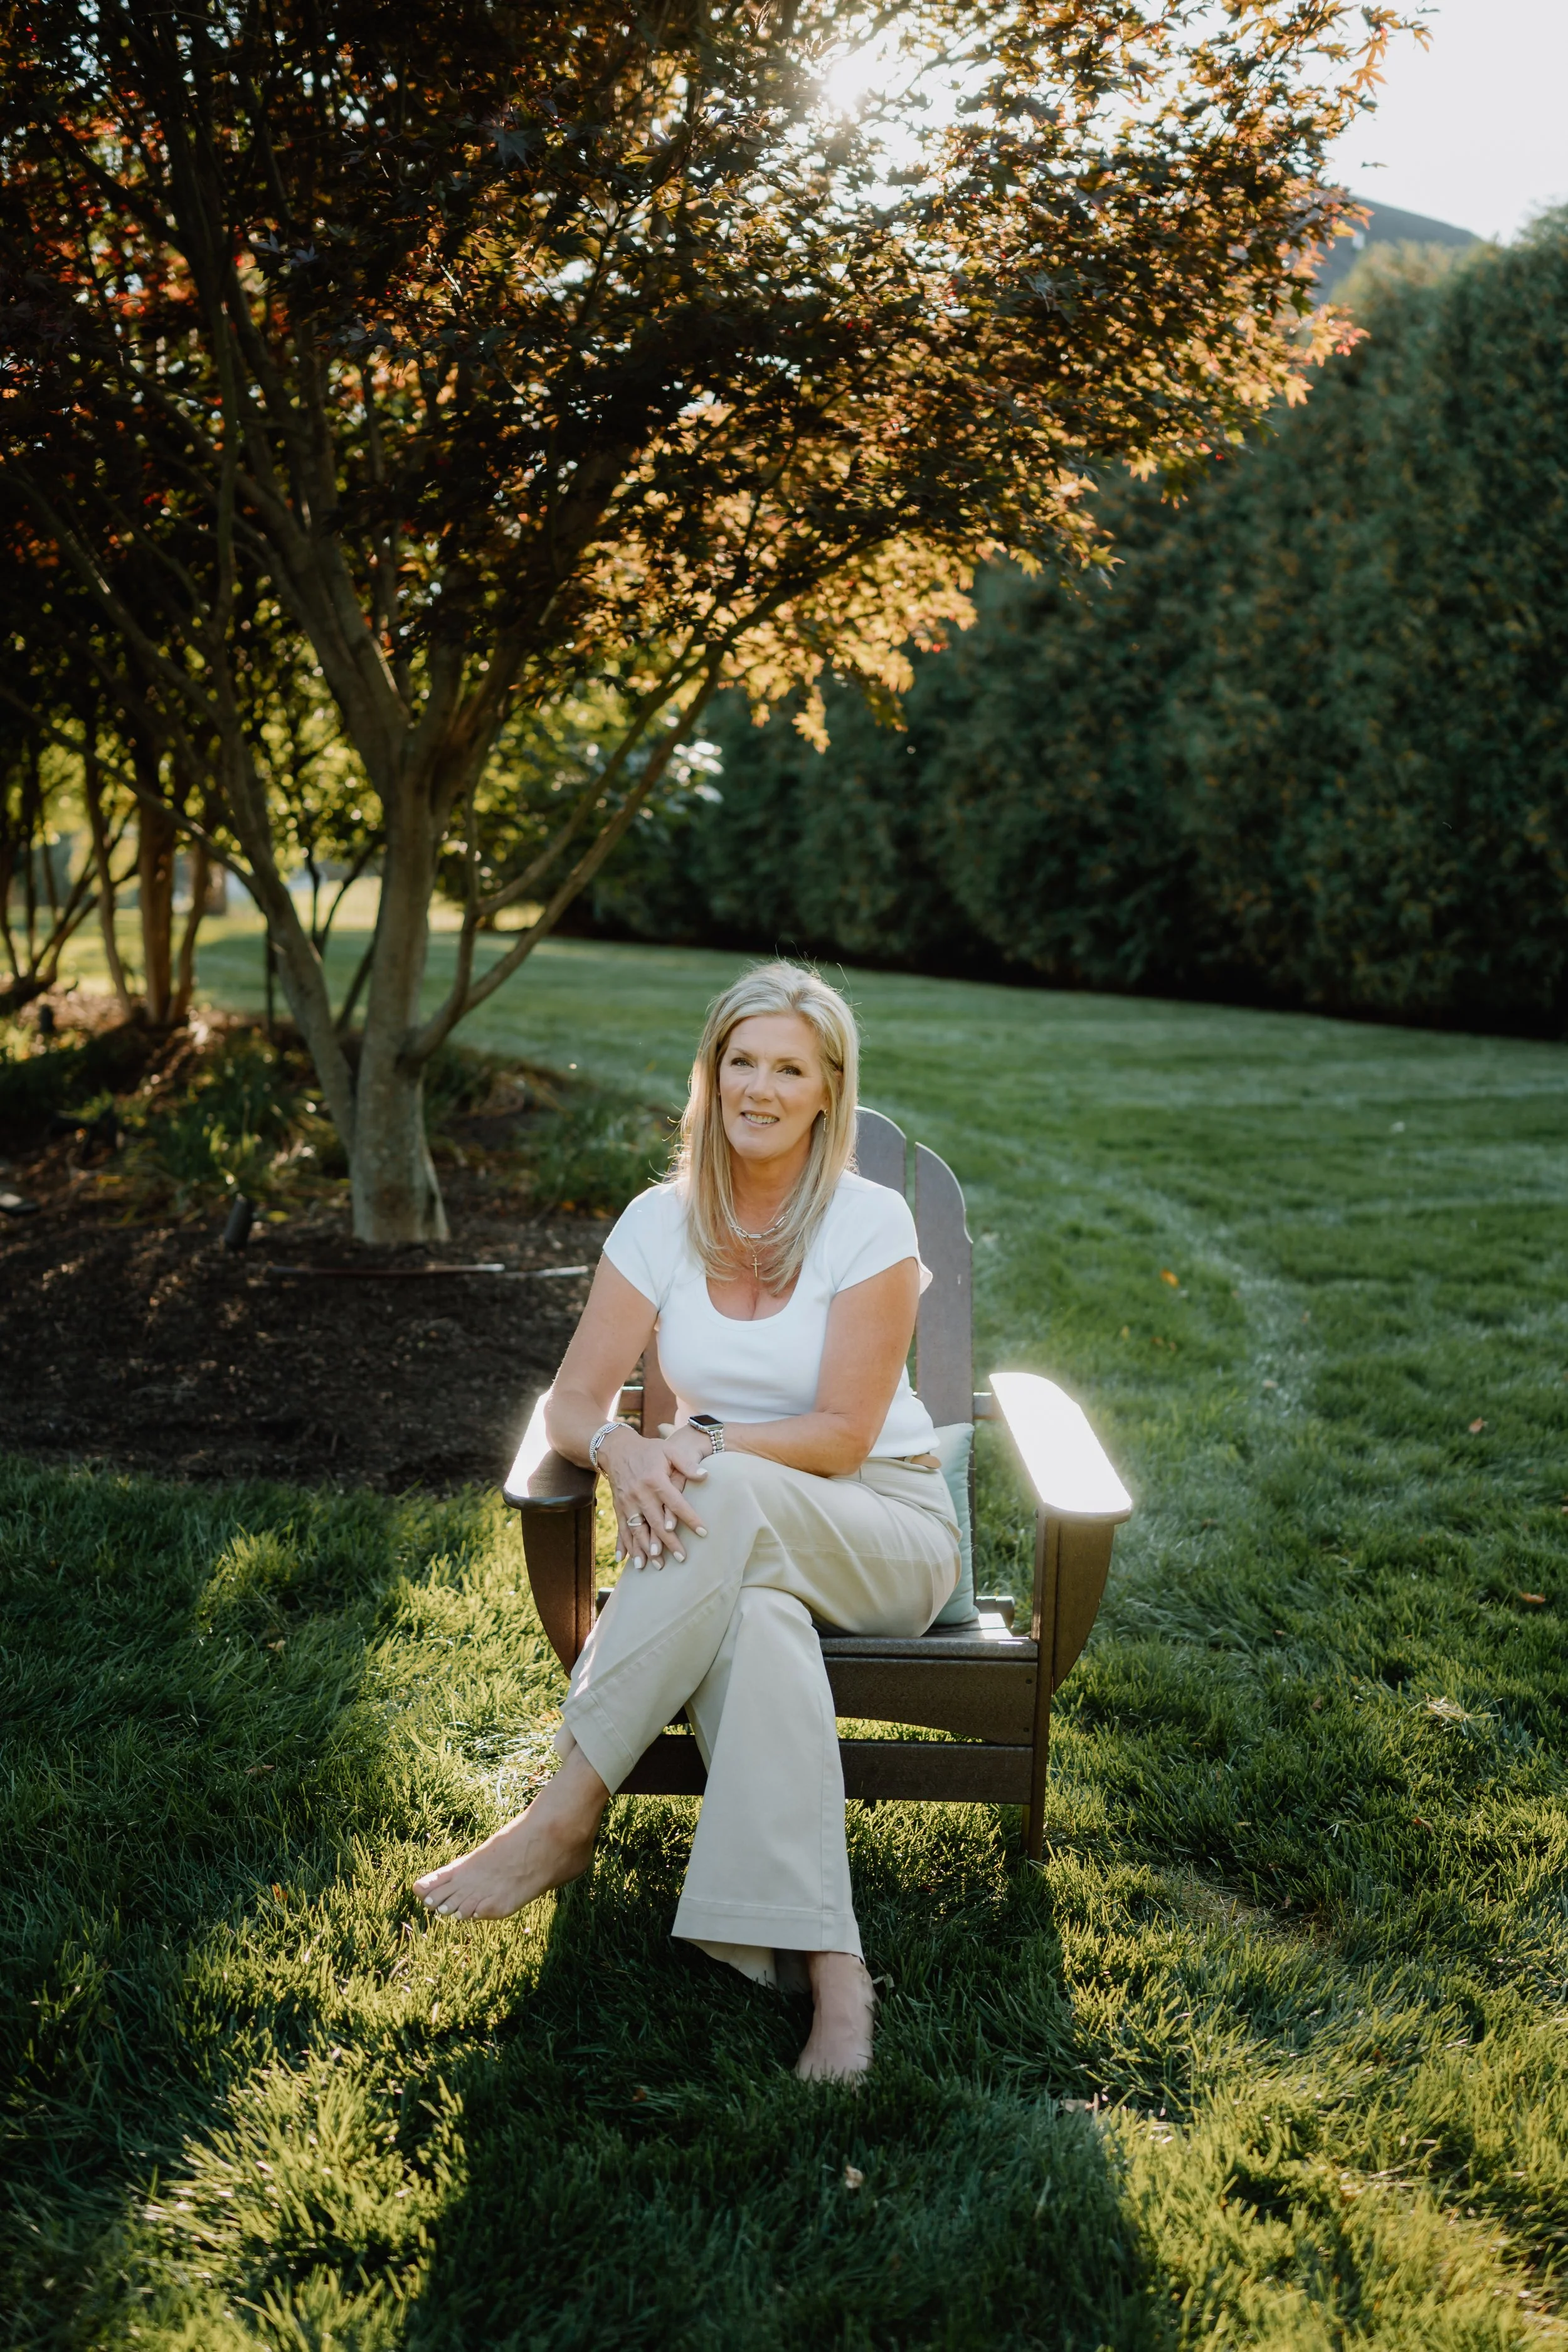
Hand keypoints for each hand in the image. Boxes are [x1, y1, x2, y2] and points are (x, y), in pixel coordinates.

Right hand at [599, 1425, 708, 1568]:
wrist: (616, 1448)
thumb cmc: (648, 1450)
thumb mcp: (669, 1450)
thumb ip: (687, 1463)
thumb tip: (705, 1475)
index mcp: (655, 1480)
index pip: (676, 1504)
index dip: (690, 1519)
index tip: (703, 1532)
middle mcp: (640, 1494)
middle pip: (656, 1523)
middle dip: (670, 1543)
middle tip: (683, 1558)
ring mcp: (627, 1503)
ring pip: (638, 1531)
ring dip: (647, 1550)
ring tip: (658, 1566)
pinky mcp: (618, 1508)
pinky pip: (621, 1530)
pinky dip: (624, 1546)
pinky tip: (626, 1560)